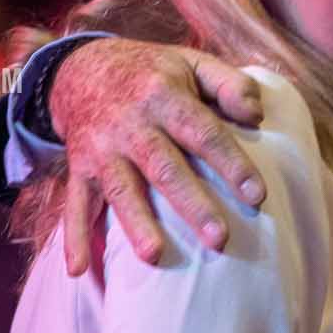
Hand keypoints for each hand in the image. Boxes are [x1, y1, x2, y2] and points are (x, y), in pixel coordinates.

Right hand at [49, 38, 268, 273]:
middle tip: (220, 239)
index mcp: (163, 95)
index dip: (231, 164)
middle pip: (165, 167)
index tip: (258, 195)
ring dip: (137, 224)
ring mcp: (101, 149)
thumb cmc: (152, 73)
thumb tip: (257, 115)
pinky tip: (79, 269)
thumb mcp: (192, 63)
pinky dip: (74, 237)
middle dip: (192, 204)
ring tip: (156, 256)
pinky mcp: (78, 169)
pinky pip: (75, 204)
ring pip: (121, 190)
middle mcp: (130, 124)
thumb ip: (229, 84)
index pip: (204, 132)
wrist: (81, 68)